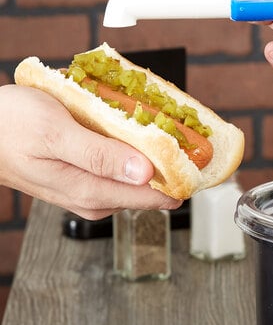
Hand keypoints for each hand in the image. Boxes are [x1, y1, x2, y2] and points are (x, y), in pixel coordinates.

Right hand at [0, 85, 180, 219]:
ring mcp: (93, 190)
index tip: (201, 153)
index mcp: (94, 193)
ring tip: (159, 125)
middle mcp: (98, 199)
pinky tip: (131, 130)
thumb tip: (145, 172)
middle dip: (171, 161)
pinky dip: (133, 150)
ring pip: (138, 176)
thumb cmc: (10, 127)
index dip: (183, 175)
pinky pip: (122, 168)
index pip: (157, 196)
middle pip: (152, 187)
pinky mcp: (88, 178)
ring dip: (152, 153)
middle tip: (182, 130)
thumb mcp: (56, 134)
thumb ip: (100, 156)